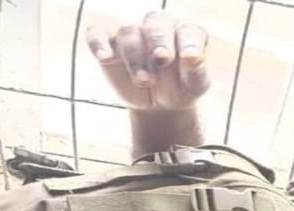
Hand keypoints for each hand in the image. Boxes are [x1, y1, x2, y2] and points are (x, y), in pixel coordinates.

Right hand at [86, 11, 210, 109]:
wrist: (160, 104)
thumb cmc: (181, 87)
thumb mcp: (195, 84)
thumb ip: (197, 69)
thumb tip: (193, 55)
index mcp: (184, 31)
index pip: (187, 29)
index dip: (188, 42)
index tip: (189, 58)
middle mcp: (158, 27)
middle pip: (155, 22)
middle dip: (158, 41)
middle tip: (161, 61)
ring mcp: (133, 34)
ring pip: (129, 32)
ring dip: (135, 56)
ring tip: (144, 81)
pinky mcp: (110, 45)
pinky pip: (97, 34)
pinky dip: (98, 42)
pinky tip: (104, 56)